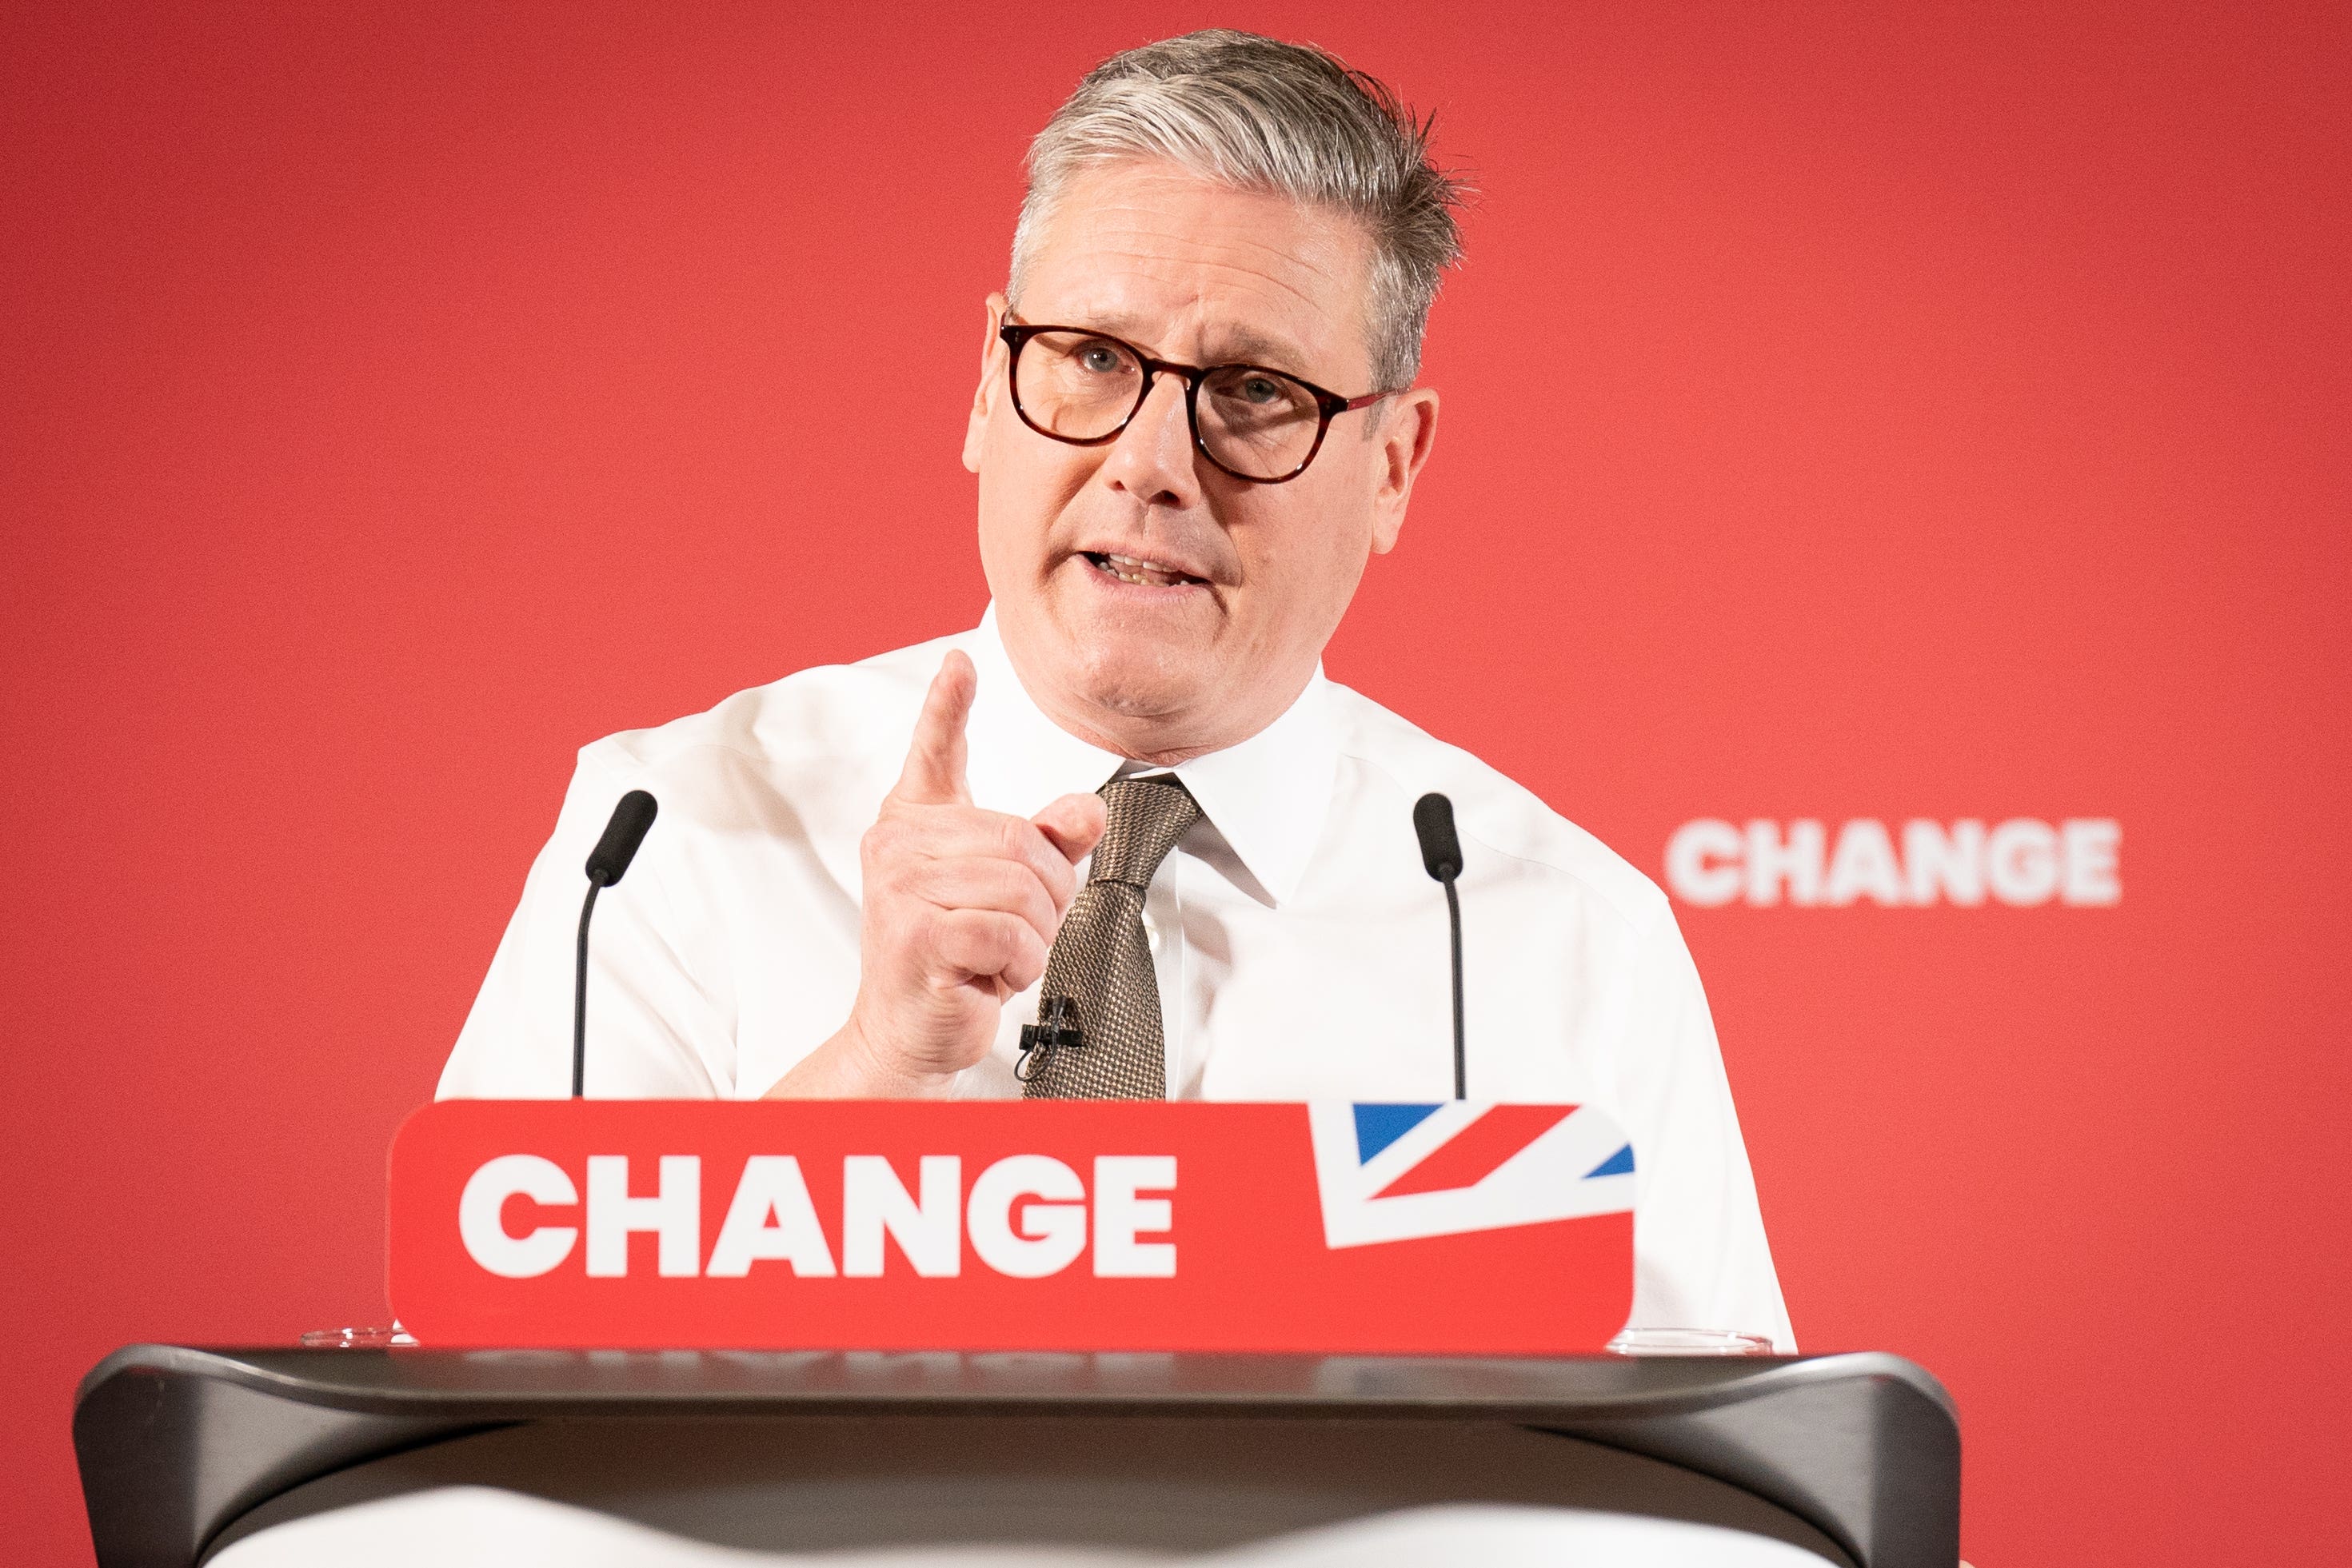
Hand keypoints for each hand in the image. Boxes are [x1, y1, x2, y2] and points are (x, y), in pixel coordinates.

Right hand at [766, 651, 1105, 1096]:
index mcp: (917, 822)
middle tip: (1020, 930)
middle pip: (1023, 841)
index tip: (962, 661)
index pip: (935, 751)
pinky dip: (1017, 964)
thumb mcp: (1009, 892)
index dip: (949, 704)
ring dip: (1034, 935)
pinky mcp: (913, 935)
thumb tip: (1089, 811)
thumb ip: (1048, 845)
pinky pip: (1008, 933)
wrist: (909, 1030)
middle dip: (1047, 895)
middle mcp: (899, 845)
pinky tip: (987, 975)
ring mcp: (899, 888)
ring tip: (999, 953)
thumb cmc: (952, 956)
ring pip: (1022, 890)